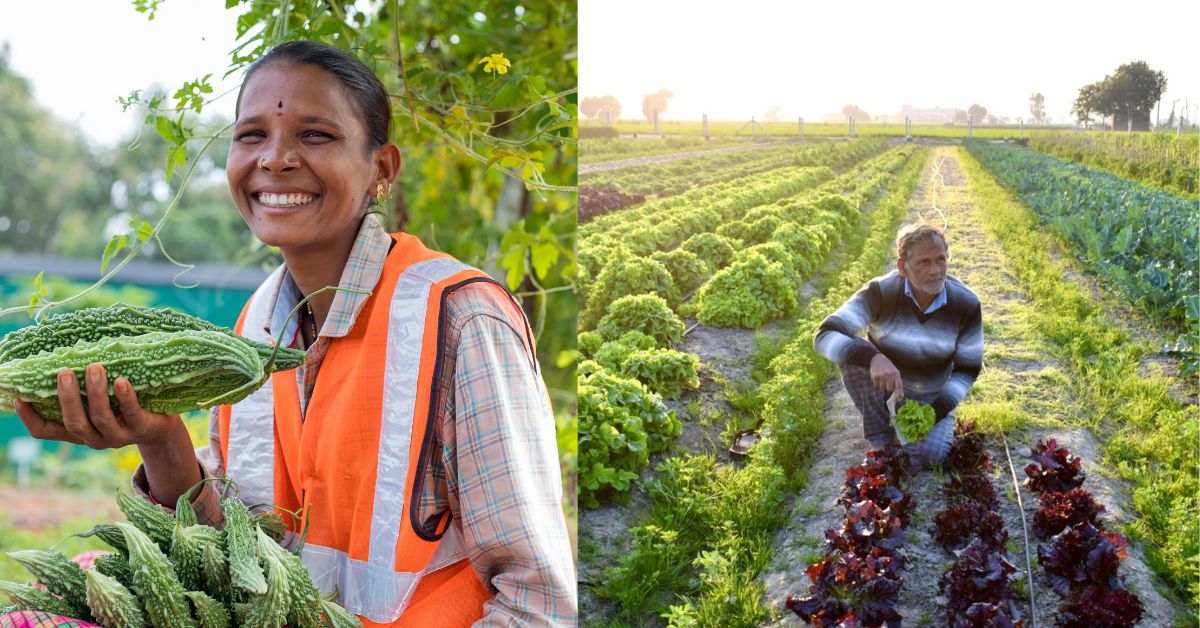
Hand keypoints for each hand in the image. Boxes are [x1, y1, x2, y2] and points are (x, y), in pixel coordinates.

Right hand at [14, 364, 184, 450]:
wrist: (159, 427)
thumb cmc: (120, 408)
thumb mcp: (97, 403)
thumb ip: (78, 392)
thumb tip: (57, 360)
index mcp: (77, 431)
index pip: (44, 431)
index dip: (29, 417)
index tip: (18, 396)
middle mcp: (94, 437)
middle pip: (74, 423)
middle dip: (68, 398)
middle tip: (64, 372)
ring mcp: (117, 436)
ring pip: (101, 418)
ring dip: (96, 392)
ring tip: (95, 367)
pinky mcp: (140, 428)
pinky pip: (131, 413)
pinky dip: (125, 397)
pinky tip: (121, 381)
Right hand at [869, 354, 903, 400]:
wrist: (877, 359)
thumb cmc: (888, 368)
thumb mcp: (894, 372)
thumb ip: (897, 382)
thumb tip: (899, 397)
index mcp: (896, 373)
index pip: (899, 385)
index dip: (899, 393)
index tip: (899, 399)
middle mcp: (889, 374)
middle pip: (889, 388)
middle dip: (888, 387)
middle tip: (886, 382)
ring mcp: (882, 374)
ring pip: (882, 388)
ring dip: (881, 385)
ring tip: (882, 378)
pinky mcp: (875, 375)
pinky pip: (876, 385)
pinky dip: (876, 384)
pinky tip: (877, 378)